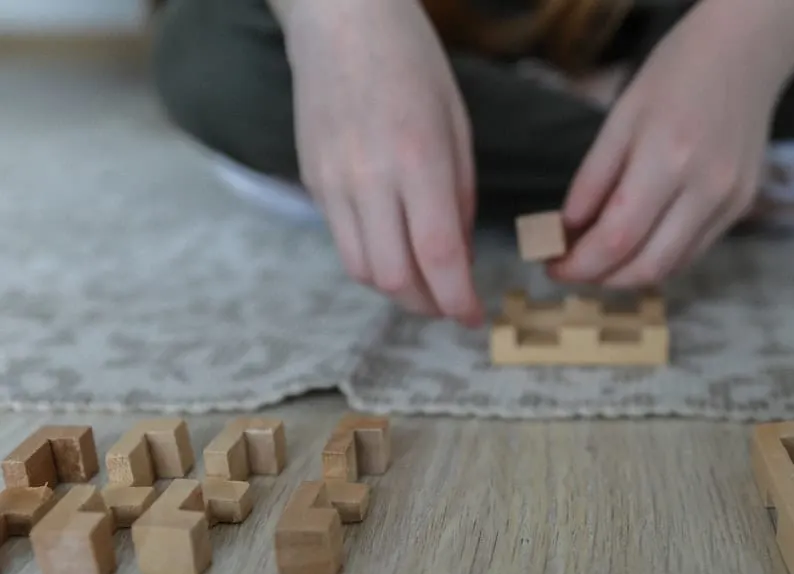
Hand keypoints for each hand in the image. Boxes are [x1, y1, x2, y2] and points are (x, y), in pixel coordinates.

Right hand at [281, 0, 482, 325]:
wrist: (340, 20)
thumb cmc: (412, 64)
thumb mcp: (457, 127)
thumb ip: (459, 198)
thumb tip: (460, 260)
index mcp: (418, 161)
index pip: (438, 256)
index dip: (459, 300)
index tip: (476, 318)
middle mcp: (369, 179)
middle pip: (394, 278)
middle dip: (429, 305)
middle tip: (452, 305)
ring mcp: (333, 182)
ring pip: (362, 270)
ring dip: (398, 290)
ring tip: (425, 283)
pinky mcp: (311, 181)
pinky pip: (342, 242)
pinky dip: (373, 261)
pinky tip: (395, 248)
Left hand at [547, 0, 788, 287]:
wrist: (745, 55)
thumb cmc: (675, 75)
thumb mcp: (620, 118)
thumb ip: (592, 180)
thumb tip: (565, 232)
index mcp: (667, 159)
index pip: (617, 238)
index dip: (579, 265)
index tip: (550, 266)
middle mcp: (705, 189)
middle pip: (646, 266)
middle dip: (600, 278)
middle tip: (571, 269)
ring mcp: (730, 203)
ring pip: (672, 267)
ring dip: (628, 275)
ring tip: (598, 260)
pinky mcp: (742, 207)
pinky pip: (693, 251)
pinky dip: (658, 259)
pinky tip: (636, 245)